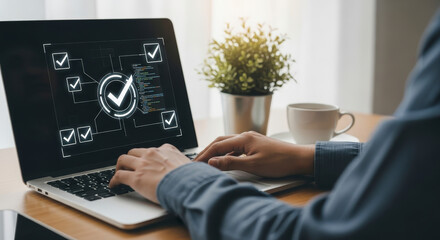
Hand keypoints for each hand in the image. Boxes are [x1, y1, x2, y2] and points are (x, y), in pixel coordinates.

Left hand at [109, 144, 190, 203]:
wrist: (188, 184)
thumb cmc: (192, 178)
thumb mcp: (190, 166)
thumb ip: (185, 166)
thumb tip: (191, 172)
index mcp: (167, 150)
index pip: (153, 149)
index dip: (147, 156)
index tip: (146, 160)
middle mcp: (153, 154)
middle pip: (134, 152)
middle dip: (130, 159)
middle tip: (129, 166)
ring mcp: (143, 165)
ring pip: (123, 160)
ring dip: (120, 166)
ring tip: (118, 173)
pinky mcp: (136, 178)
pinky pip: (119, 176)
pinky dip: (114, 180)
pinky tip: (113, 185)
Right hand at [195, 131, 314, 177]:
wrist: (299, 159)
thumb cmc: (279, 162)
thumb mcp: (253, 165)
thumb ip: (230, 163)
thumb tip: (212, 162)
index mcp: (243, 139)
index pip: (217, 146)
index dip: (204, 155)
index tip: (195, 165)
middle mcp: (245, 135)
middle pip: (220, 141)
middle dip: (207, 151)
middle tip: (197, 162)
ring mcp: (250, 139)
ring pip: (227, 143)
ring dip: (216, 151)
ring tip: (207, 161)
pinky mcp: (255, 144)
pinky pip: (235, 146)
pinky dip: (226, 153)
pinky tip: (225, 160)